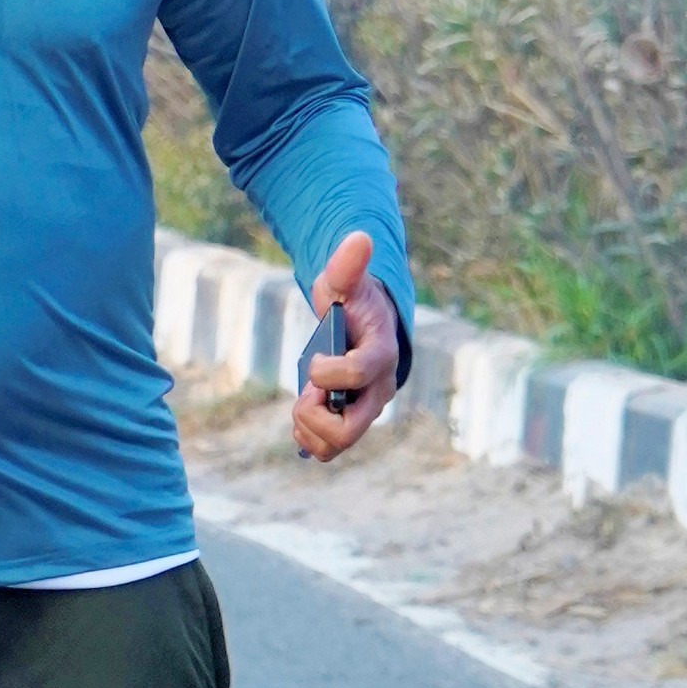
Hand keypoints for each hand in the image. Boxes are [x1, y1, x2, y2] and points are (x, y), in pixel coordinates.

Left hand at [292, 231, 399, 462]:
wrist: (362, 327)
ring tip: (306, 399)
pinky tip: (305, 408)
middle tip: (307, 390)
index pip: (359, 373)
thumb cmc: (353, 303)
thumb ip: (348, 266)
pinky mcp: (350, 424)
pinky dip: (307, 437)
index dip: (326, 369)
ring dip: (307, 427)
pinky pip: (327, 449)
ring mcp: (365, 412)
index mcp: (382, 355)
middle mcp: (379, 391)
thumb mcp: (346, 282)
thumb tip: (359, 238)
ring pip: (335, 445)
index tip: (312, 359)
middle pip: (350, 428)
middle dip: (316, 413)